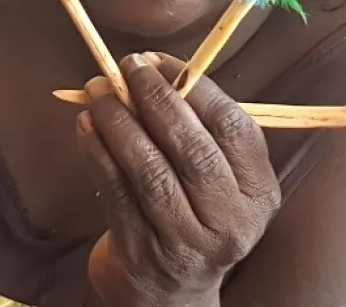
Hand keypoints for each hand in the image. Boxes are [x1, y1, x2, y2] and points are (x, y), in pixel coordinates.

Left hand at [77, 52, 281, 306]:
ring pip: (150, 170)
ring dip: (119, 122)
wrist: (172, 291)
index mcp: (258, 192)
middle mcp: (230, 222)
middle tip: (126, 67)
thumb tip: (156, 69)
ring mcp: (186, 242)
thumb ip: (200, 129)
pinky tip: (87, 125)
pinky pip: (116, 192)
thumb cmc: (195, 214)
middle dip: (155, 99)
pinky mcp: (142, 254)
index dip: (197, 88)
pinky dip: (97, 152)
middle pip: (192, 149)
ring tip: (98, 90)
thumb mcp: (218, 178)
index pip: (233, 128)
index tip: (160, 61)